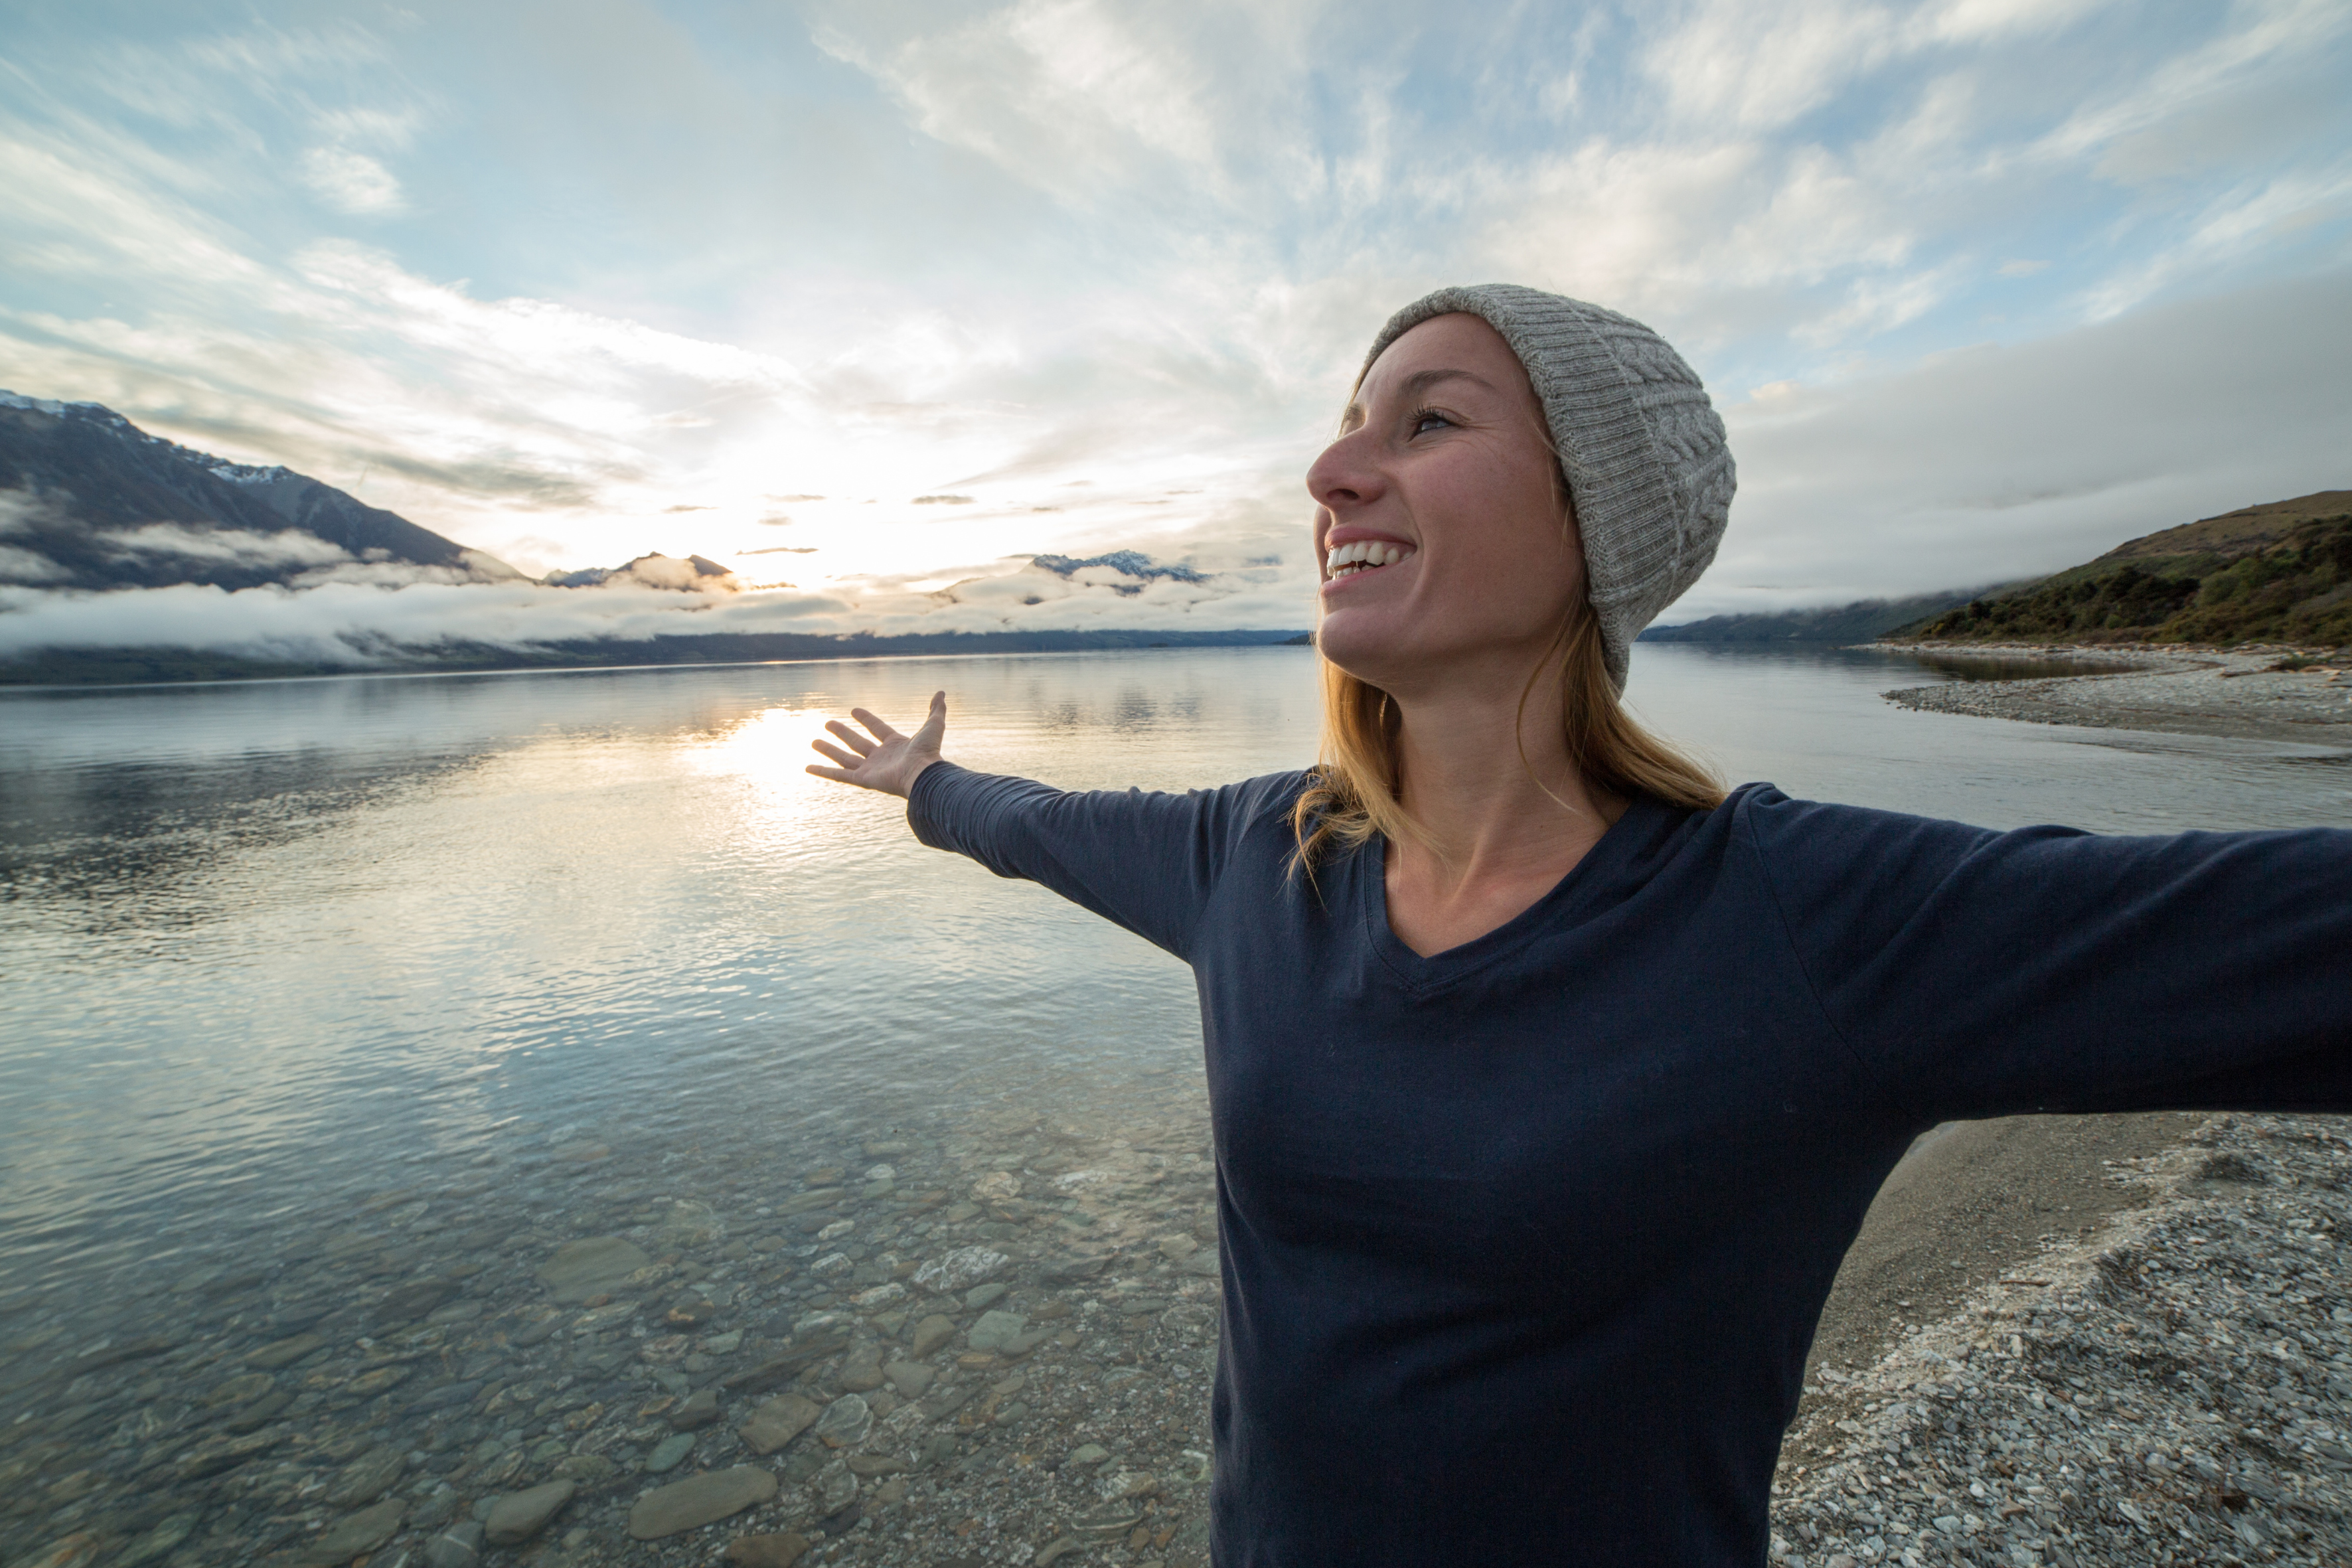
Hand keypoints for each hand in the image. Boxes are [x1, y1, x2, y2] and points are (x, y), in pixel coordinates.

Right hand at [806, 691, 947, 797]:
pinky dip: (823, 771)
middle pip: (857, 743)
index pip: (877, 729)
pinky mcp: (862, 780)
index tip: (854, 710)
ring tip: (813, 741)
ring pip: (844, 758)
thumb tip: (941, 693)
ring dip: (828, 750)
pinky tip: (808, 767)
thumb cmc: (929, 752)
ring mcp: (871, 770)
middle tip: (827, 723)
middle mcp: (881, 758)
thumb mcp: (934, 726)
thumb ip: (936, 710)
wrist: (923, 774)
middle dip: (842, 733)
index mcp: (896, 745)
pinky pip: (839, 775)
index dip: (866, 719)